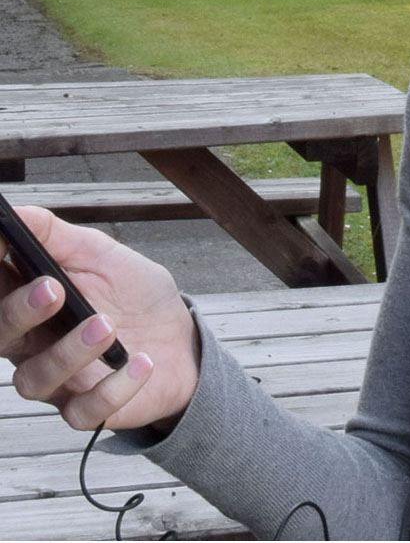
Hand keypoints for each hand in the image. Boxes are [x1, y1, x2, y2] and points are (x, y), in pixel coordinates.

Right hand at [0, 206, 199, 432]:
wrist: (180, 339)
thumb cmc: (133, 294)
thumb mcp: (101, 256)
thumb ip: (57, 237)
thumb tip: (18, 211)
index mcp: (28, 304)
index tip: (0, 246)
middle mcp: (33, 345)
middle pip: (2, 337)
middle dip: (20, 312)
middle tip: (53, 288)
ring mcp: (58, 381)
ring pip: (37, 378)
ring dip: (70, 351)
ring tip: (106, 325)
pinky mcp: (87, 408)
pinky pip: (84, 410)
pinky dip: (112, 387)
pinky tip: (140, 362)